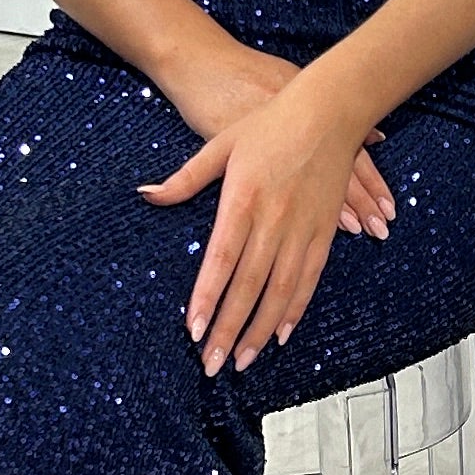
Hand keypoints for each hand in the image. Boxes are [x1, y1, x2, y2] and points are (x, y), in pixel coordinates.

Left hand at [140, 55, 388, 375]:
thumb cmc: (270, 124)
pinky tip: (280, 334)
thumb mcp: (220, 145)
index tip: (193, 330)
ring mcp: (302, 229)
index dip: (207, 298)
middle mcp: (273, 220)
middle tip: (212, 363)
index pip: (221, 260)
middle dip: (228, 328)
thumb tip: (145, 194)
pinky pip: (309, 279)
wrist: (329, 111)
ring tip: (242, 360)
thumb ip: (184, 179)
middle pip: (248, 285)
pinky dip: (295, 309)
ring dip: (260, 330)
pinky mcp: (324, 232)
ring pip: (280, 290)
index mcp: (242, 199)